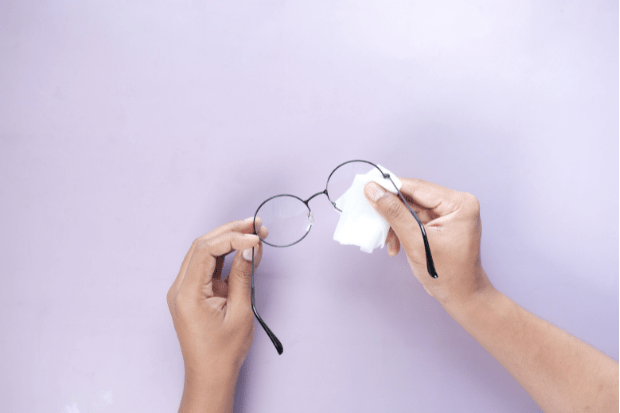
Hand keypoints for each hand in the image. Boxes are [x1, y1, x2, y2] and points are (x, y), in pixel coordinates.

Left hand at [167, 217, 267, 411]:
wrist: (210, 375)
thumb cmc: (223, 351)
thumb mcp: (240, 312)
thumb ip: (244, 276)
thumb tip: (250, 247)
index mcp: (187, 293)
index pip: (206, 250)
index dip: (233, 238)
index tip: (257, 238)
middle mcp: (180, 288)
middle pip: (203, 246)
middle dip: (231, 232)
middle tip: (257, 225)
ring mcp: (185, 289)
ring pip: (204, 253)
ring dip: (228, 240)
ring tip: (254, 233)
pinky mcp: (193, 292)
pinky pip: (208, 266)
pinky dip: (226, 256)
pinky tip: (245, 250)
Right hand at [364, 178, 491, 308]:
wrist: (462, 296)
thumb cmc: (447, 274)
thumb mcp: (416, 242)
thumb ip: (394, 214)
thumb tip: (374, 191)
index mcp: (459, 204)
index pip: (418, 188)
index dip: (390, 187)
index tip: (367, 187)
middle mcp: (457, 203)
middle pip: (413, 197)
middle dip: (392, 211)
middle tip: (372, 216)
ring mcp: (449, 213)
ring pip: (411, 209)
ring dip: (395, 224)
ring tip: (388, 241)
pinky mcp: (441, 223)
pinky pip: (415, 218)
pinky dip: (402, 229)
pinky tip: (395, 245)